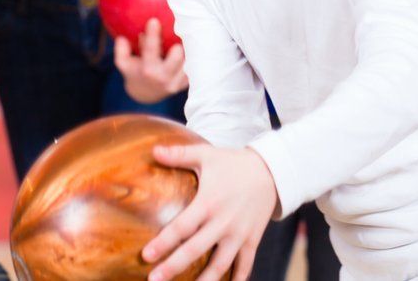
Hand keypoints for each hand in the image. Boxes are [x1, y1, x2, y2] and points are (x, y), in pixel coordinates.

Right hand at [114, 18, 187, 103]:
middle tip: (180, 29)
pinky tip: (193, 45)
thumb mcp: (123, 63)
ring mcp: (177, 82)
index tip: (154, 20)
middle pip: (176, 58)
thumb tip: (122, 38)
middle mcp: (164, 78)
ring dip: (188, 49)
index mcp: (148, 71)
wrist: (146, 93)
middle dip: (178, 44)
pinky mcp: (186, 83)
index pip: (150, 50)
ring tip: (189, 34)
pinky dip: (193, 57)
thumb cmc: (135, 72)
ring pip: (188, 62)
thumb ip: (121, 50)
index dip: (152, 35)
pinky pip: (193, 68)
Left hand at [142, 145, 277, 280]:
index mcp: (208, 203)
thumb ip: (179, 154)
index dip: (163, 243)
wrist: (271, 171)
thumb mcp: (206, 155)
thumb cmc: (233, 163)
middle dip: (173, 267)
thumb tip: (153, 150)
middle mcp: (223, 223)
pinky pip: (244, 266)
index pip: (181, 228)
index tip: (146, 256)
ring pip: (220, 265)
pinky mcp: (252, 240)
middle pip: (195, 251)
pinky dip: (236, 280)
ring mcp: (239, 234)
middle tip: (154, 280)